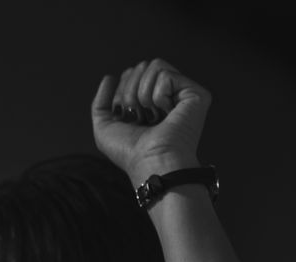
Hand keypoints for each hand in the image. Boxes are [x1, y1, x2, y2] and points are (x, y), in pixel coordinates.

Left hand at [91, 59, 209, 185]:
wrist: (151, 163)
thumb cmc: (131, 153)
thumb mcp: (104, 128)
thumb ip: (100, 102)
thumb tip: (109, 78)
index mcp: (149, 102)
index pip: (130, 75)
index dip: (122, 94)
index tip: (127, 117)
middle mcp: (167, 96)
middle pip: (140, 67)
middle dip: (131, 93)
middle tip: (140, 118)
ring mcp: (182, 94)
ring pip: (153, 65)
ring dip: (143, 95)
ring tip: (152, 116)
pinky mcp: (195, 94)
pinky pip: (164, 73)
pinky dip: (158, 95)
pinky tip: (165, 113)